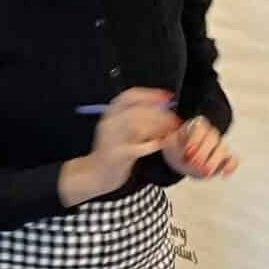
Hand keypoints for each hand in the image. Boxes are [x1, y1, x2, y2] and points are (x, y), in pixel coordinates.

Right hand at [62, 88, 177, 204]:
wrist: (95, 174)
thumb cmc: (112, 151)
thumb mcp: (121, 129)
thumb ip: (138, 118)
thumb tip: (162, 108)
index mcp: (111, 114)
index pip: (130, 95)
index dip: (150, 94)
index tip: (166, 97)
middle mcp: (110, 123)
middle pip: (137, 110)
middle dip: (160, 114)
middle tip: (173, 119)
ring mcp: (113, 139)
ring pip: (138, 126)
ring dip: (158, 127)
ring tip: (170, 130)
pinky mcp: (118, 155)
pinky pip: (139, 148)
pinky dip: (153, 144)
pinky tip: (160, 144)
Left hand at [162, 116, 236, 180]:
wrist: (179, 159)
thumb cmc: (175, 149)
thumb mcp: (170, 145)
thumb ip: (174, 145)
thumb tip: (174, 144)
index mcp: (196, 126)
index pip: (201, 127)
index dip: (195, 139)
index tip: (187, 151)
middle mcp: (209, 134)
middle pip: (213, 137)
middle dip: (204, 152)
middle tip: (194, 163)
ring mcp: (218, 146)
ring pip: (223, 148)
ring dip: (214, 160)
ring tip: (204, 172)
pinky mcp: (223, 159)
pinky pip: (232, 160)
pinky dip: (231, 166)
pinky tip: (224, 174)